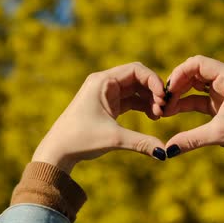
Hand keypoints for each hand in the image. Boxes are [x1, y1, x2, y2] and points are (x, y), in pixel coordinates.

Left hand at [32, 62, 166, 173]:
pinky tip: (153, 117)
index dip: (153, 80)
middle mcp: (104, 83)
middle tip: (164, 109)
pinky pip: (131, 100)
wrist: (58, 151)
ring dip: (150, 100)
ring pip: (136, 89)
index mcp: (102, 81)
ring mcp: (106, 94)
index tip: (163, 97)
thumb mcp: (113, 139)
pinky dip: (143, 106)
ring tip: (159, 116)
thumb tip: (165, 152)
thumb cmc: (80, 139)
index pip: (135, 69)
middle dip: (154, 91)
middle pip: (138, 78)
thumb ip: (141, 142)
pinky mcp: (108, 105)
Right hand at [163, 55, 223, 170]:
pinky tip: (172, 112)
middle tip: (163, 102)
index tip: (167, 90)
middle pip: (194, 72)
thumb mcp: (219, 134)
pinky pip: (199, 98)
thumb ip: (191, 139)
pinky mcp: (222, 103)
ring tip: (165, 109)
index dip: (179, 74)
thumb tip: (167, 150)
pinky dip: (186, 104)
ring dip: (180, 95)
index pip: (197, 63)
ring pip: (195, 85)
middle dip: (177, 85)